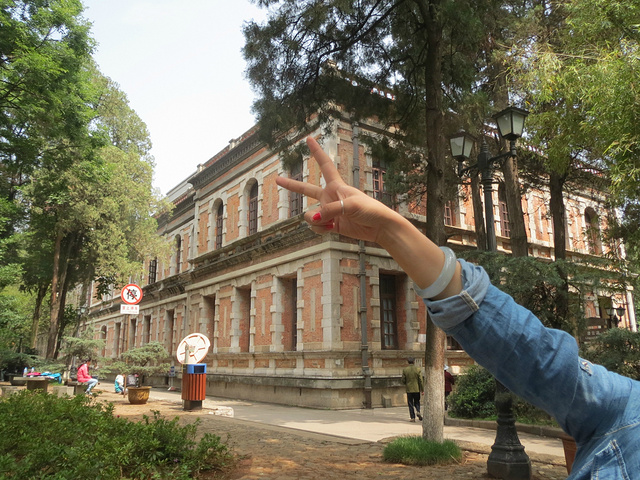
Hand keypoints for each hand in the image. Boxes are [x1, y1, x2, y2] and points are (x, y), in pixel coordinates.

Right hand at [275, 137, 395, 243]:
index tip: (309, 139)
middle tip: (277, 179)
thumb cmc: (370, 210)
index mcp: (337, 185)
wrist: (379, 227)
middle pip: (306, 189)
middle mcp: (330, 197)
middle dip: (292, 185)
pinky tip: (331, 229)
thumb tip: (313, 219)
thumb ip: (329, 210)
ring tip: (329, 223)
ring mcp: (329, 212)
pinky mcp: (331, 225)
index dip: (316, 151)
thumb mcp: (350, 205)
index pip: (324, 165)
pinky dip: (320, 230)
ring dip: (316, 221)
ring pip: (310, 215)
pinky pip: (316, 227)